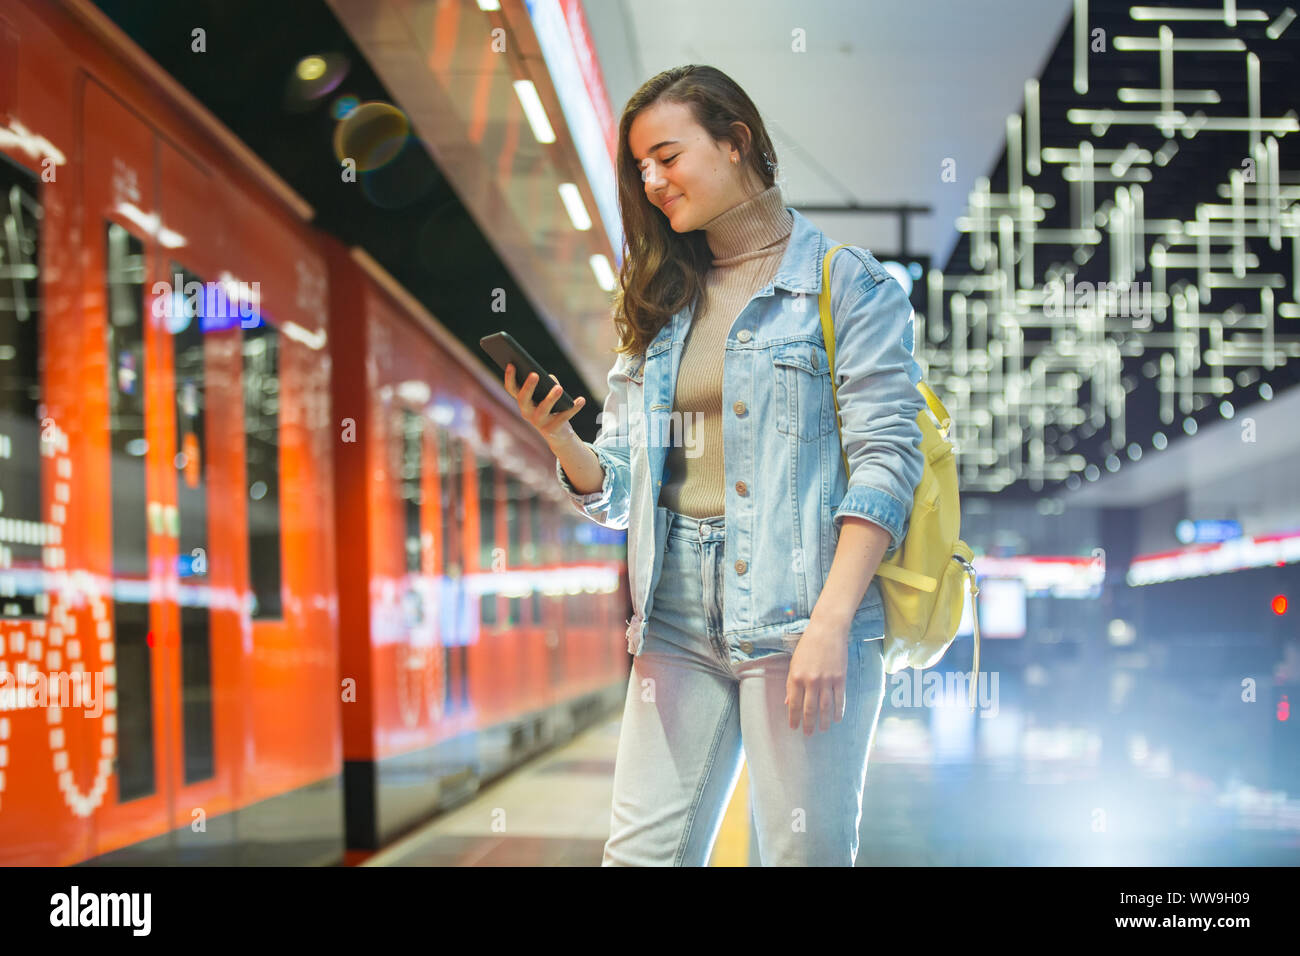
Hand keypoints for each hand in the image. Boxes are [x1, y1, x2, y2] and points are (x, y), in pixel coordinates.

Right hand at [503, 363, 585, 443]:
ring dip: (550, 398)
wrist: (558, 434)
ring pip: (543, 410)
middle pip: (523, 399)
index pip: (512, 389)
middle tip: (534, 374)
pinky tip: (581, 400)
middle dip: (528, 387)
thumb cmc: (551, 408)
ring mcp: (539, 422)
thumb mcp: (548, 394)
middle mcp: (527, 412)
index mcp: (523, 402)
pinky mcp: (552, 429)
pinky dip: (573, 408)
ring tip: (559, 388)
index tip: (511, 364)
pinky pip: (563, 417)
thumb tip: (549, 379)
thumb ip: (548, 383)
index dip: (509, 377)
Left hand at [785, 617, 850, 734]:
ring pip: (825, 708)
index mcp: (797, 677)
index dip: (794, 718)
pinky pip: (840, 700)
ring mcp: (827, 680)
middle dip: (808, 724)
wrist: (827, 630)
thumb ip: (791, 684)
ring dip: (824, 721)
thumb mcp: (794, 663)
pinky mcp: (840, 678)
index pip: (794, 704)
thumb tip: (788, 702)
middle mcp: (811, 681)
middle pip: (809, 709)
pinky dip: (839, 711)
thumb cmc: (808, 645)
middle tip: (808, 734)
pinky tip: (837, 719)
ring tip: (823, 729)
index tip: (794, 728)